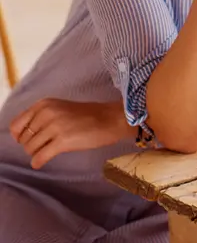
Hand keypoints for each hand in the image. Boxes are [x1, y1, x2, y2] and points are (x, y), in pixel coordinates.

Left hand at [9, 99, 133, 169]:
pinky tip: (43, 161)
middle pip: (23, 139)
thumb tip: (20, 135)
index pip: (17, 124)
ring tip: (50, 149)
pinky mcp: (62, 141)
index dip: (20, 135)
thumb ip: (41, 116)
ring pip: (30, 149)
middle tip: (46, 144)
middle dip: (31, 145)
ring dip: (37, 152)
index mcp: (45, 104)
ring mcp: (55, 127)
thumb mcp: (60, 108)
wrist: (110, 119)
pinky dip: (38, 162)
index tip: (28, 139)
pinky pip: (39, 157)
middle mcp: (47, 113)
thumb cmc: (87, 115)